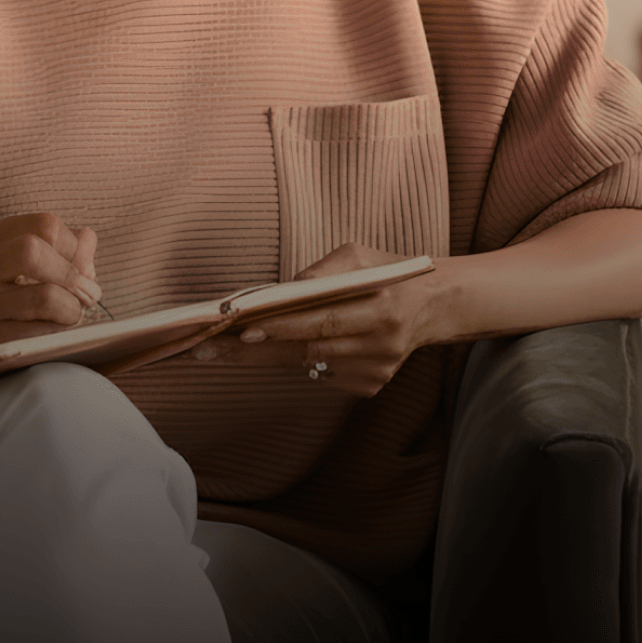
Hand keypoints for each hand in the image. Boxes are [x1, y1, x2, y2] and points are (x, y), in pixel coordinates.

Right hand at [0, 213, 100, 371]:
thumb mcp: (9, 261)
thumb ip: (53, 247)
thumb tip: (88, 239)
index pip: (42, 224)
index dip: (73, 245)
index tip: (81, 264)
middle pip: (34, 251)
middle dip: (72, 273)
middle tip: (87, 291)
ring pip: (44, 296)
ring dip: (72, 307)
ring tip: (72, 312)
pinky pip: (38, 333)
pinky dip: (58, 331)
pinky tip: (54, 329)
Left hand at [188, 243, 442, 396]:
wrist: (433, 306)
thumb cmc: (388, 273)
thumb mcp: (359, 256)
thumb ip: (321, 272)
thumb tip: (277, 294)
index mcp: (382, 307)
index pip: (321, 320)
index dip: (281, 326)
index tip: (240, 329)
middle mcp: (380, 345)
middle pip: (305, 350)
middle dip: (252, 350)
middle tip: (208, 349)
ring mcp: (375, 371)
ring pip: (308, 365)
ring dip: (269, 354)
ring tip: (226, 347)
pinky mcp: (371, 386)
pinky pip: (323, 374)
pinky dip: (305, 359)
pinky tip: (296, 346)